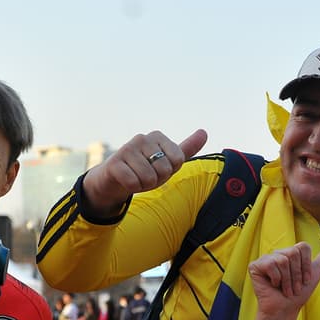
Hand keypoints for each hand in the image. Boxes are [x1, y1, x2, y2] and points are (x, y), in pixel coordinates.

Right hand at [81, 129, 209, 215]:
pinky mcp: (114, 162)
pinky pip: (134, 183)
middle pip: (165, 169)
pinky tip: (125, 181)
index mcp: (158, 136)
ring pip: (150, 177)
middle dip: (157, 179)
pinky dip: (132, 187)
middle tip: (144, 175)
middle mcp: (143, 138)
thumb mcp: (168, 160)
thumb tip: (204, 132)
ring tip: (135, 177)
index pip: (178, 160)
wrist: (115, 180)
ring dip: (143, 184)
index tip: (158, 168)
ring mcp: (127, 148)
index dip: (170, 171)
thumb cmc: (144, 169)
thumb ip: (187, 148)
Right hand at [247, 243, 319, 319]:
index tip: (305, 280)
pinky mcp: (255, 266)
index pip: (303, 247)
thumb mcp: (314, 275)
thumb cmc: (298, 295)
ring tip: (285, 290)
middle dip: (297, 275)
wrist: (285, 310)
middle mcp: (278, 254)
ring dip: (287, 280)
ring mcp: (266, 259)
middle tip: (294, 287)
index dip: (306, 265)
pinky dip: (276, 279)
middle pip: (293, 253)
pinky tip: (273, 286)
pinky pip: (270, 264)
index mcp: (290, 253)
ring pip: (283, 260)